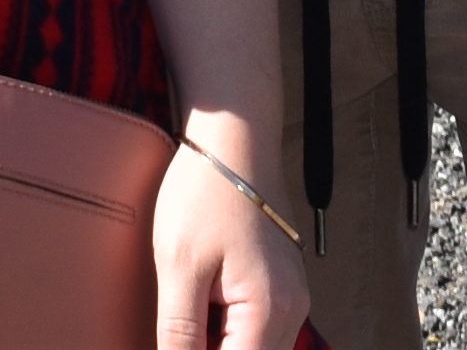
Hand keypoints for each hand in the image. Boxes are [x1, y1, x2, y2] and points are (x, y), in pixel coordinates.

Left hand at [151, 124, 312, 349]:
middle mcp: (292, 310)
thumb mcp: (178, 264)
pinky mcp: (285, 285)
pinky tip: (204, 306)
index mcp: (269, 310)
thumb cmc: (204, 191)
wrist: (234, 138)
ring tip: (190, 314)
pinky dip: (232, 331)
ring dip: (223, 343)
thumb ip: (179, 331)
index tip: (173, 341)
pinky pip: (262, 329)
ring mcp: (294, 297)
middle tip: (177, 328)